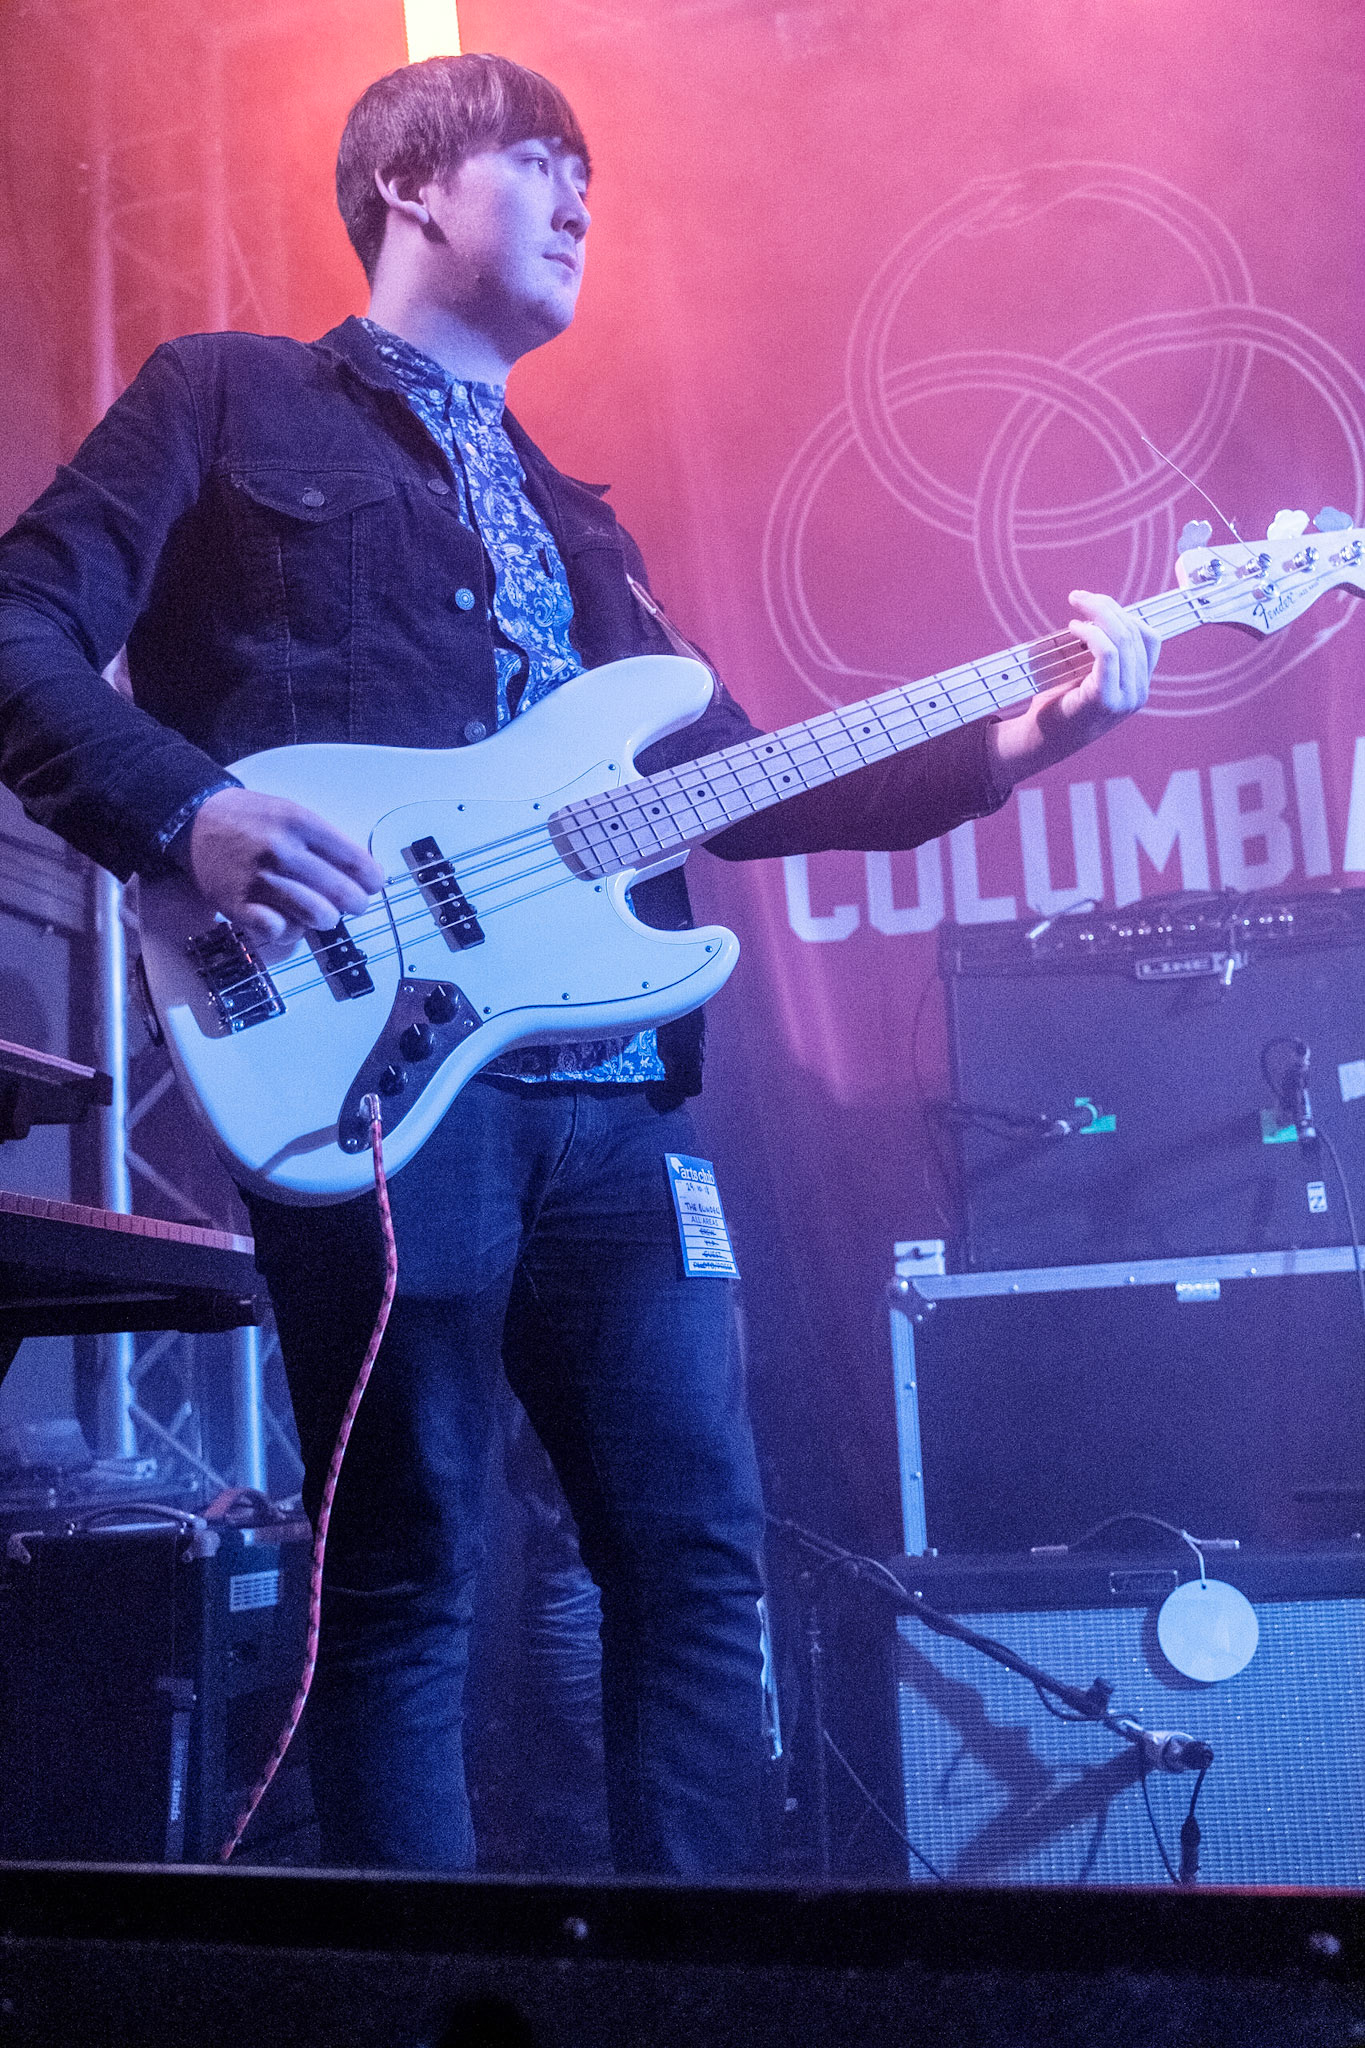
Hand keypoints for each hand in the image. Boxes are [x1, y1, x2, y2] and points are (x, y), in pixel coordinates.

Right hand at [187, 787, 383, 943]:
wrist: (195, 819)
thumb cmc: (251, 820)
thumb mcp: (291, 813)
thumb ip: (324, 840)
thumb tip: (363, 873)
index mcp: (300, 824)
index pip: (353, 860)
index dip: (371, 879)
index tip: (373, 886)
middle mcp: (281, 850)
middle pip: (340, 892)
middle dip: (355, 904)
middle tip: (354, 905)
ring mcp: (258, 878)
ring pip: (316, 914)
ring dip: (325, 919)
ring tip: (323, 915)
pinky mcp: (236, 903)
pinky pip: (278, 930)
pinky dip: (289, 932)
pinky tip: (287, 921)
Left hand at [987, 591, 1159, 791]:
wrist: (1039, 741)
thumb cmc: (1059, 704)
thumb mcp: (1087, 674)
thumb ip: (1102, 653)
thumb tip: (1099, 613)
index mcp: (1139, 685)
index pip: (1149, 637)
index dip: (1125, 613)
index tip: (1096, 603)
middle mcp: (1139, 692)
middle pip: (1135, 632)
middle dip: (1106, 607)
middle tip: (1078, 596)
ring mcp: (1125, 698)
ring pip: (1123, 639)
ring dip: (1098, 613)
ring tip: (1075, 604)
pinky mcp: (1105, 699)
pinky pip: (1108, 654)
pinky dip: (1091, 634)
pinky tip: (1074, 628)